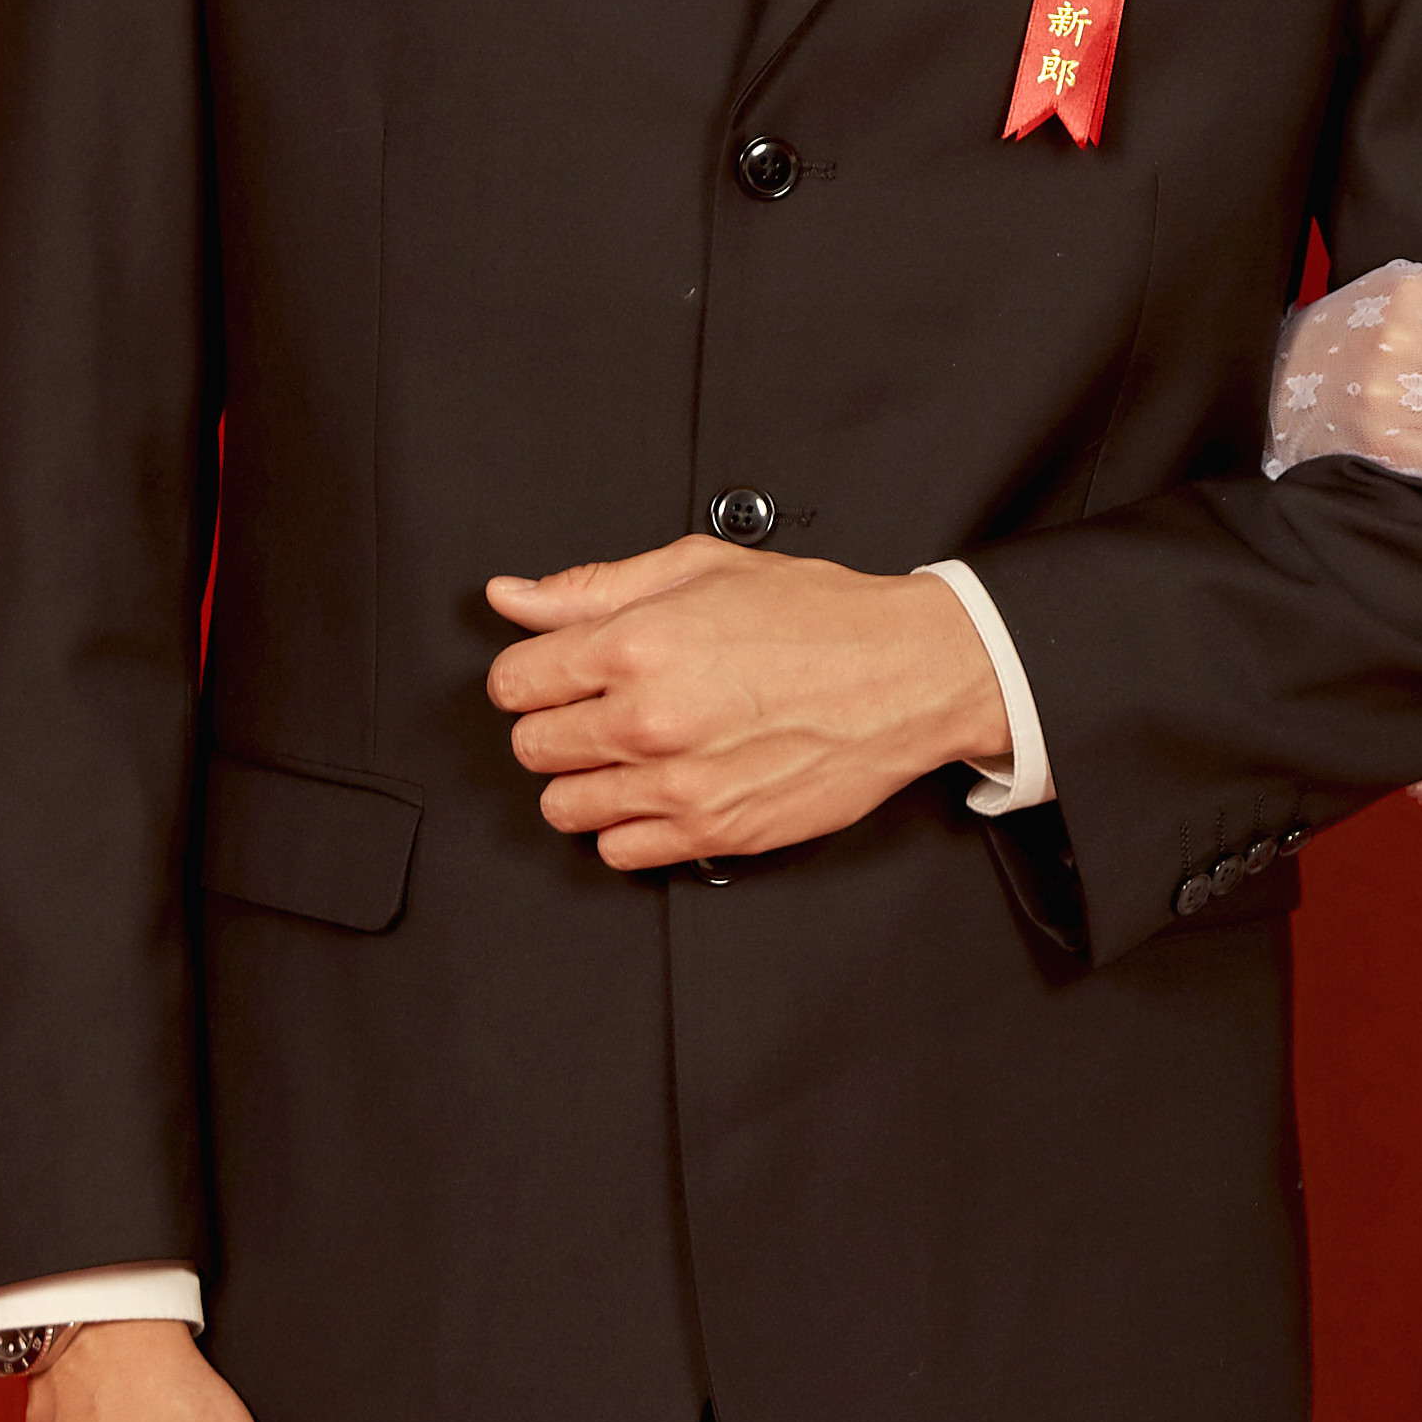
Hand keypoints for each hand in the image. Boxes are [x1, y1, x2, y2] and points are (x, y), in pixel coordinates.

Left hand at [482, 538, 1010, 871]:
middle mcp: (650, 719)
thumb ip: (593, 588)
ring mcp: (680, 785)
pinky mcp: (714, 832)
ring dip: (586, 781)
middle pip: (532, 748)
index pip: (514, 683)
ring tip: (631, 752)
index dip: (531, 675)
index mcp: (638, 644)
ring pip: (564, 808)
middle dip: (557, 726)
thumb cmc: (820, 619)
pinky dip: (628, 827)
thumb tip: (512, 597)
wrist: (908, 675)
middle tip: (602, 709)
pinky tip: (660, 790)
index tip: (555, 676)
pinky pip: (619, 852)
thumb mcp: (702, 568)